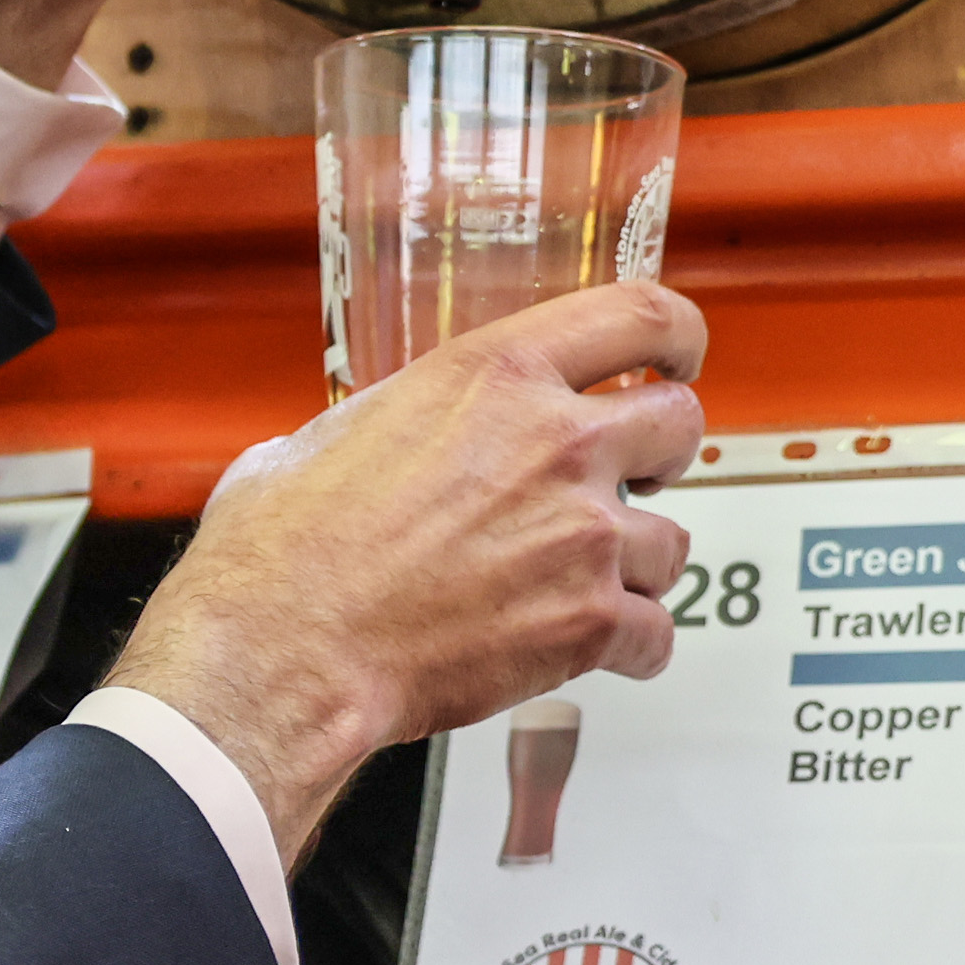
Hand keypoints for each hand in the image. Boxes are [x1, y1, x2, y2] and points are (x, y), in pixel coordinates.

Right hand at [114, 281, 705, 852]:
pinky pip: (656, 634)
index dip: (679, 336)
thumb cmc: (282, 549)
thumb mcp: (330, 435)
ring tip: (575, 584)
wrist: (283, 648)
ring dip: (634, 564)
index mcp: (497, 376)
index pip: (642, 317)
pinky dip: (629, 646)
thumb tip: (380, 439)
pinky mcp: (589, 624)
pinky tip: (586, 647)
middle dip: (662, 455)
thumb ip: (397, 421)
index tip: (678, 357)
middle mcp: (558, 445)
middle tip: (629, 480)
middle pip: (681, 424)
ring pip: (671, 543)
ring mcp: (584, 537)